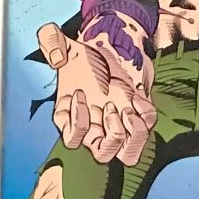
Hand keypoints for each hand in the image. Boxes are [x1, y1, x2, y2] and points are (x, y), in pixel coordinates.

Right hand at [36, 23, 155, 166]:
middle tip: (109, 105)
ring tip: (127, 107)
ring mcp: (118, 125)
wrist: (109, 51)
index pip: (72, 140)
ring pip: (128, 154)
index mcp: (73, 118)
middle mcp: (96, 128)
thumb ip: (51, 43)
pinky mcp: (137, 116)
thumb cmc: (85, 59)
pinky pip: (146, 128)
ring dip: (132, 134)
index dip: (78, 121)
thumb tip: (55, 55)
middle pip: (103, 155)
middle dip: (111, 135)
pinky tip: (138, 96)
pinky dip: (146, 115)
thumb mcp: (66, 46)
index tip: (80, 91)